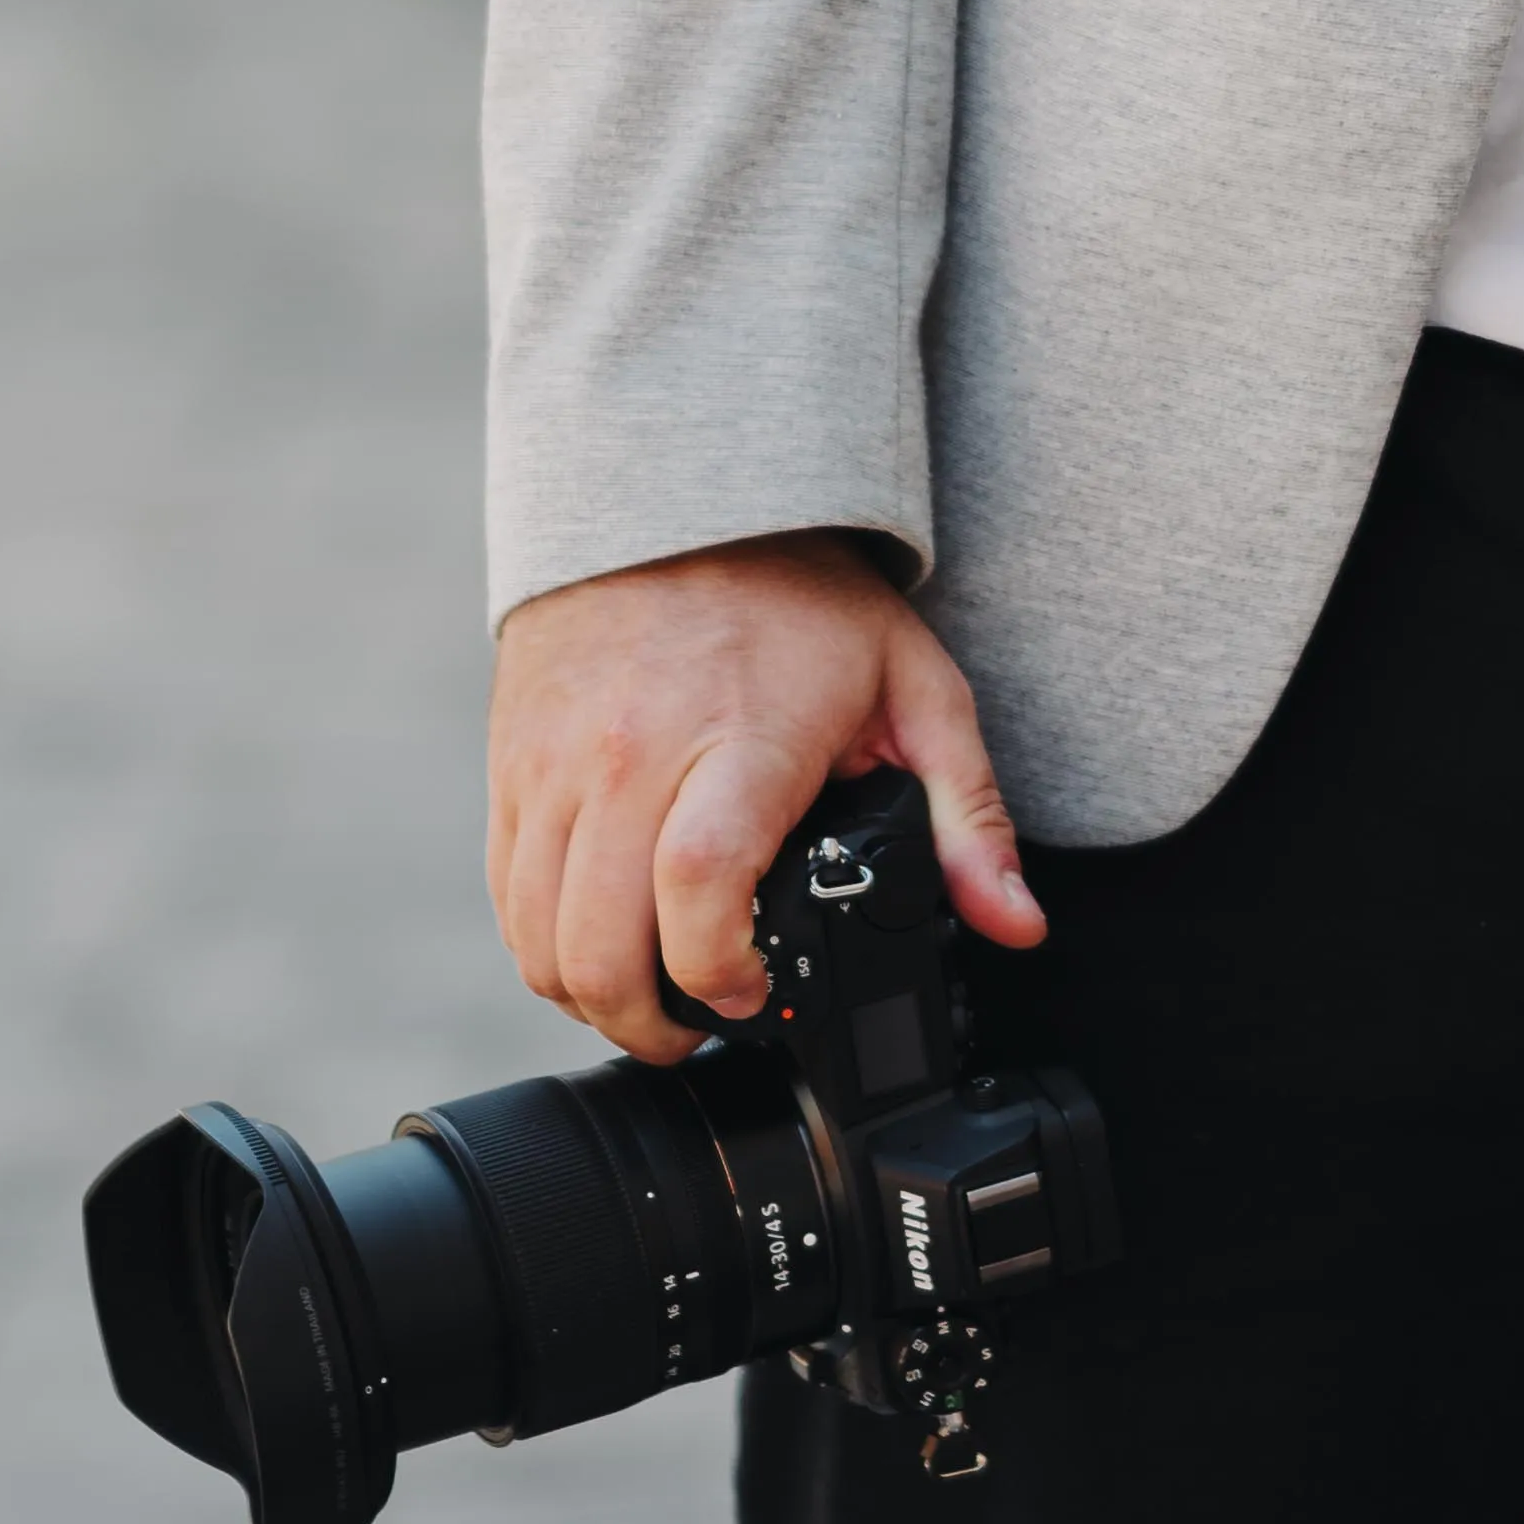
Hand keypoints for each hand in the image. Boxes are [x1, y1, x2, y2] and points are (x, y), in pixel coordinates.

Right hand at [488, 533, 1044, 1064]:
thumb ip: (967, 815)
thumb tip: (1017, 923)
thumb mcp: (914, 689)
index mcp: (740, 741)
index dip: (718, 976)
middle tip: (695, 1028)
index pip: (700, 890)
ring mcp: (556, 760)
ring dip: (587, 996)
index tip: (750, 996)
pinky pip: (505, 890)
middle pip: (599, 944)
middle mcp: (629, 755)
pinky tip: (597, 942)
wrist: (678, 496)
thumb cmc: (801, 597)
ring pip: (538, 936)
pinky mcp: (514, 759)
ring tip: (647, 998)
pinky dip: (542, 942)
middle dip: (647, 1025)